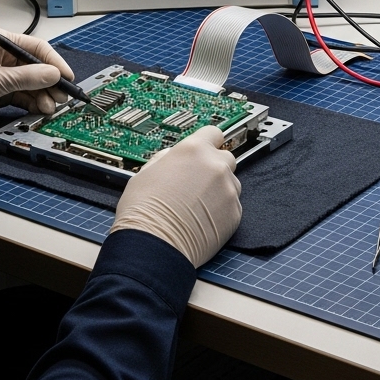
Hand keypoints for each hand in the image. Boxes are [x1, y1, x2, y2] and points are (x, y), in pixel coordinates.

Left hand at [0, 31, 72, 134]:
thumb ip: (27, 77)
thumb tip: (54, 74)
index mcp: (1, 43)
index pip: (37, 48)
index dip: (55, 62)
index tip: (67, 76)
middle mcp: (5, 57)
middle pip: (39, 67)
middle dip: (51, 82)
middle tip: (62, 96)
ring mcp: (5, 75)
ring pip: (34, 83)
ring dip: (44, 95)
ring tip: (49, 107)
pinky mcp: (2, 91)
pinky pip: (26, 95)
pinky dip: (34, 102)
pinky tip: (40, 109)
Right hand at [109, 126, 242, 267]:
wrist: (153, 246)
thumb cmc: (143, 212)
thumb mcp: (146, 171)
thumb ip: (168, 157)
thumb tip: (175, 156)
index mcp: (193, 150)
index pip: (213, 133)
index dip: (207, 142)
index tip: (205, 149)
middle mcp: (215, 165)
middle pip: (225, 157)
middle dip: (214, 167)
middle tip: (197, 182)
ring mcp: (228, 189)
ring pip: (230, 182)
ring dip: (219, 189)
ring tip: (197, 205)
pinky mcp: (235, 212)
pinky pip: (232, 205)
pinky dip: (221, 210)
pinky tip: (202, 219)